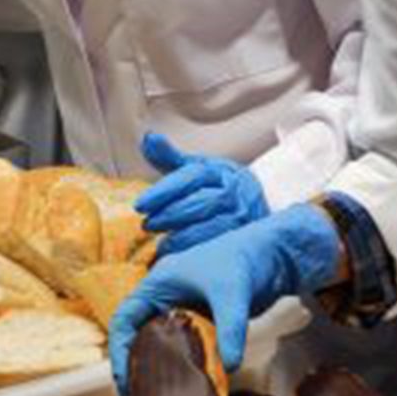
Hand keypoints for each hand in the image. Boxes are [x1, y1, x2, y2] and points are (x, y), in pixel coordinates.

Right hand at [107, 204, 343, 395]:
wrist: (275, 253)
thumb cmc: (247, 258)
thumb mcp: (233, 292)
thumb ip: (230, 328)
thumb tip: (231, 365)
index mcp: (159, 283)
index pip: (124, 320)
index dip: (120, 351)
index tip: (124, 381)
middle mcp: (165, 297)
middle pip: (136, 337)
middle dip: (133, 369)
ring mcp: (183, 310)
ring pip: (158, 345)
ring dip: (156, 370)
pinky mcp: (202, 321)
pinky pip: (182, 348)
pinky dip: (180, 366)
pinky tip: (185, 386)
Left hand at [135, 132, 270, 255]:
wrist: (257, 205)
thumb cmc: (218, 187)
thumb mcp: (198, 168)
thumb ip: (170, 156)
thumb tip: (148, 137)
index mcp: (219, 172)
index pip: (191, 177)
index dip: (163, 191)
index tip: (140, 205)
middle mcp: (233, 193)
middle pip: (200, 203)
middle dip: (170, 215)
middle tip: (147, 225)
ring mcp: (241, 217)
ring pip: (211, 227)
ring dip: (182, 238)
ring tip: (161, 244)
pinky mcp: (243, 240)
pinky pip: (218, 248)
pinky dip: (197, 253)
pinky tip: (180, 258)